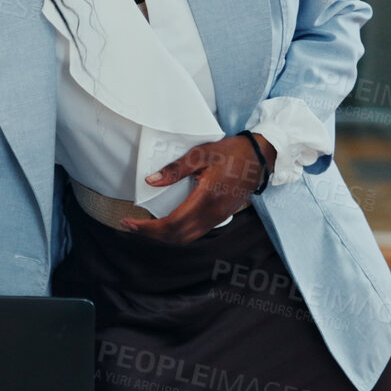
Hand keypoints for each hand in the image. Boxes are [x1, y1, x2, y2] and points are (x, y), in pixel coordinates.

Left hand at [123, 134, 272, 244]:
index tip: (130, 223)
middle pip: (176, 236)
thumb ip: (175, 169)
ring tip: (144, 226)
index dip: (148, 228)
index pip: (172, 224)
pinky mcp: (220, 217)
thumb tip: (152, 181)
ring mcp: (218, 217)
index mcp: (206, 198)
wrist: (260, 157)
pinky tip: (166, 223)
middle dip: (151, 235)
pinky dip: (176, 233)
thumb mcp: (201, 154)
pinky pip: (195, 232)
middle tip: (130, 226)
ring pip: (186, 238)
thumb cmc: (233, 153)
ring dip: (163, 236)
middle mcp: (213, 214)